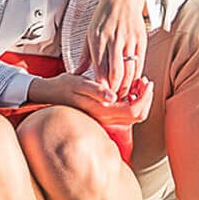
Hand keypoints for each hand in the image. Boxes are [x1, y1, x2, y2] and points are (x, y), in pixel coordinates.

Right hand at [28, 71, 153, 125]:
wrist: (51, 94)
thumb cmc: (64, 87)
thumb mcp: (79, 84)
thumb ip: (97, 91)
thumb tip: (113, 97)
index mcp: (102, 111)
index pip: (133, 110)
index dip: (144, 97)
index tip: (147, 82)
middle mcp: (106, 118)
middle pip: (138, 115)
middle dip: (146, 98)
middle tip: (146, 81)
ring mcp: (106, 118)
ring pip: (134, 115)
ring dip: (141, 99)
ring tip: (139, 83)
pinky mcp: (106, 114)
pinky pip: (126, 111)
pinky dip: (134, 100)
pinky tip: (130, 88)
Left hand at [75, 0, 147, 97]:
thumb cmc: (103, 18)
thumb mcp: (89, 35)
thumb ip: (84, 57)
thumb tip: (76, 74)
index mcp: (98, 40)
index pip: (100, 70)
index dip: (102, 87)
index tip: (101, 97)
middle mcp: (113, 40)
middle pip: (115, 73)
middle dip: (115, 90)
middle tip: (114, 100)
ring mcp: (128, 40)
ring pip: (129, 69)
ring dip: (127, 85)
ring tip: (123, 93)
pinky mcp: (140, 39)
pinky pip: (139, 62)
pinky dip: (137, 75)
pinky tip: (133, 81)